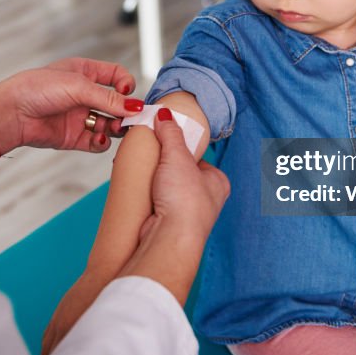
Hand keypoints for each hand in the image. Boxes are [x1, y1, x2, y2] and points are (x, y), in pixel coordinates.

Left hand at [0, 58, 140, 170]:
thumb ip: (109, 98)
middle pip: (117, 103)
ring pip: (110, 124)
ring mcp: (79, 116)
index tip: (127, 93)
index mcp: (84, 73)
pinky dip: (101, 142)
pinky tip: (98, 138)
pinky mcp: (73, 136)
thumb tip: (135, 107)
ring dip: (117, 128)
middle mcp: (84, 94)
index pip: (116, 76)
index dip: (126, 84)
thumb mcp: (78, 86)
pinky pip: (96, 142)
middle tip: (133, 119)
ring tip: (116, 129)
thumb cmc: (36, 89)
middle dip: (126, 111)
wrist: (11, 113)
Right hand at [138, 109, 229, 244]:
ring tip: (142, 173)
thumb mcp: (178, 156)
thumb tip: (164, 115)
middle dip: (163, 166)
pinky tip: (138, 190)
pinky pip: (155, 204)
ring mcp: (186, 214)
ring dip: (153, 182)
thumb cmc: (185, 204)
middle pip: (180, 173)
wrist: (170, 239)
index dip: (180, 148)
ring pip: (166, 189)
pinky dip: (146, 196)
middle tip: (149, 157)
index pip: (198, 157)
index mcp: (217, 182)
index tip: (164, 141)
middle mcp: (205, 200)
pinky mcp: (167, 225)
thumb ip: (171, 133)